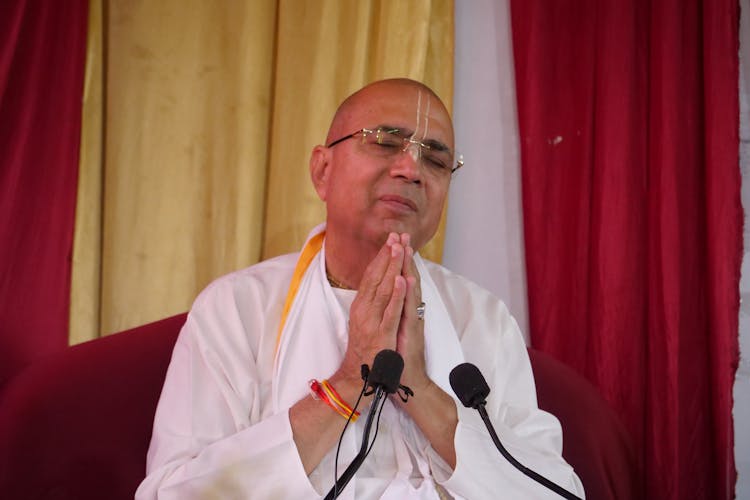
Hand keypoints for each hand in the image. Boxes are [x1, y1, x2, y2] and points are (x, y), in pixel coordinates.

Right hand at [334, 233, 406, 385]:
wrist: (361, 380)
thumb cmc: (368, 351)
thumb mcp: (367, 323)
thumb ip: (373, 304)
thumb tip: (382, 284)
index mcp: (361, 307)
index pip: (371, 276)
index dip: (381, 256)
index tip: (391, 239)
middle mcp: (364, 311)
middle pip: (377, 278)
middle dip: (388, 255)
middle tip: (397, 235)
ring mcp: (373, 323)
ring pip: (384, 290)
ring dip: (392, 268)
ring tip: (399, 248)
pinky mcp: (383, 336)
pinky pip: (391, 312)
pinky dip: (398, 295)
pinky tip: (403, 280)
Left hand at [394, 233, 430, 397]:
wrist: (407, 381)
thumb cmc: (399, 356)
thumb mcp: (394, 329)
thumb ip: (396, 311)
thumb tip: (391, 295)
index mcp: (404, 310)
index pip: (401, 280)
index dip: (399, 260)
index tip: (396, 240)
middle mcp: (410, 312)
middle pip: (407, 279)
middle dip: (404, 256)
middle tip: (403, 235)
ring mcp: (411, 320)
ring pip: (409, 290)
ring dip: (407, 267)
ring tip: (405, 248)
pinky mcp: (409, 332)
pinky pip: (407, 309)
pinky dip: (405, 293)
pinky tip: (405, 279)